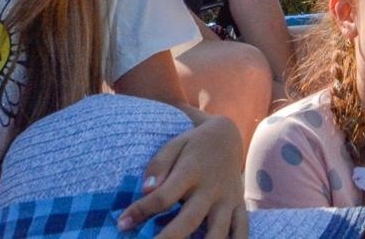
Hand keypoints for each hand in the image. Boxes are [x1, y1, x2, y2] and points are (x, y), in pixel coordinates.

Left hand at [117, 114, 246, 236]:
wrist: (227, 136)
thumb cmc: (193, 145)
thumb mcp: (175, 144)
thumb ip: (159, 165)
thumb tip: (145, 190)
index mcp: (192, 171)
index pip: (163, 196)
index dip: (141, 211)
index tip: (122, 224)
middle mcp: (211, 188)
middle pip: (189, 221)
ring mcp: (228, 200)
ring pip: (218, 233)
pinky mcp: (239, 207)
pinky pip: (241, 231)